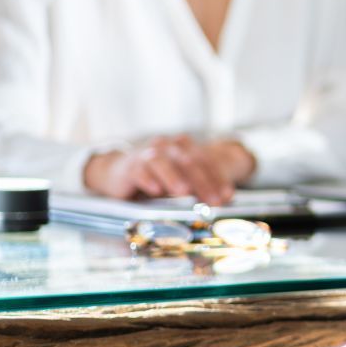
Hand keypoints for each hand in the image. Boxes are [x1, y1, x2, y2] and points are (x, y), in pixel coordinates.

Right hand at [84, 135, 256, 203]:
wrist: (118, 173)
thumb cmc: (155, 177)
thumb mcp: (179, 179)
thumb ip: (199, 185)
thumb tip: (224, 199)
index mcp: (183, 146)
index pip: (204, 160)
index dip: (217, 178)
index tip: (227, 196)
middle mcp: (167, 145)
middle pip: (187, 162)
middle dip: (202, 182)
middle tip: (213, 200)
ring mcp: (147, 154)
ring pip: (163, 162)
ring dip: (174, 177)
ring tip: (184, 192)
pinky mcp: (130, 166)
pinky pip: (139, 171)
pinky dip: (148, 179)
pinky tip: (155, 190)